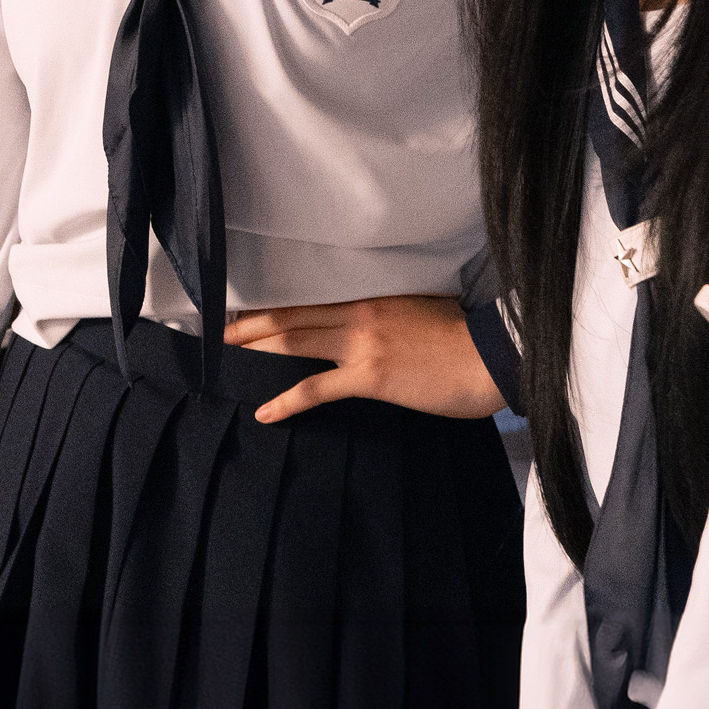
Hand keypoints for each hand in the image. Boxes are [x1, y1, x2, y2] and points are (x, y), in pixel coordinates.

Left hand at [224, 295, 506, 423]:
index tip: (245, 308)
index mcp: (369, 296)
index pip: (308, 298)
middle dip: (250, 324)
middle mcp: (357, 314)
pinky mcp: (369, 377)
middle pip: (290, 317)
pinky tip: (265, 412)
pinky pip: (316, 389)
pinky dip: (286, 401)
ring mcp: (360, 345)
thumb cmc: (463, 335)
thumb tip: (367, 320)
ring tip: (225, 355)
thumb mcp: (419, 307)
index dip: (272, 305)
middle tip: (218, 330)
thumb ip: (386, 311)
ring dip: (255, 349)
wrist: (491, 356)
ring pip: (293, 342)